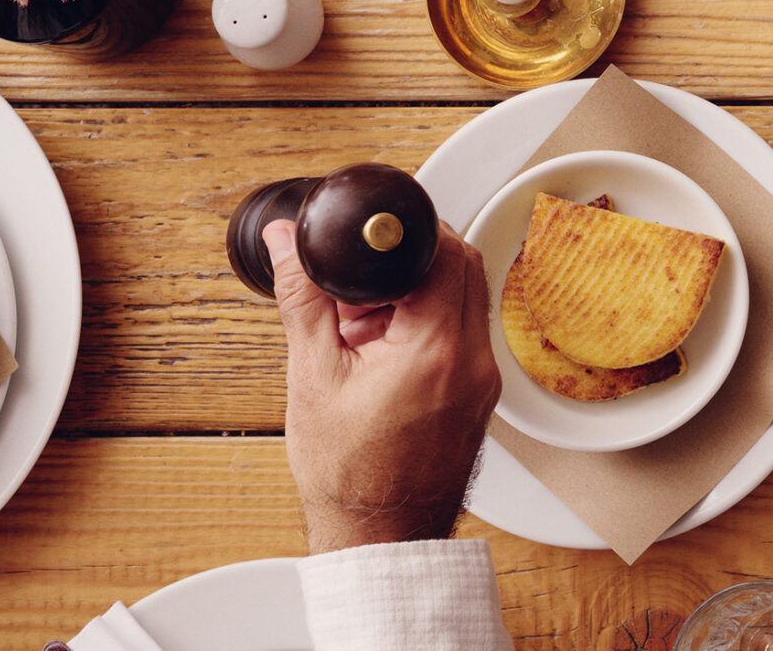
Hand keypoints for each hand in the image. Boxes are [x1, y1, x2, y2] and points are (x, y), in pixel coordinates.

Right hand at [266, 217, 500, 553]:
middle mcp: (476, 362)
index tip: (372, 243)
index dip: (407, 237)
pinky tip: (388, 350)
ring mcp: (485, 380)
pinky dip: (432, 325)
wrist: (379, 536)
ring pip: (467, 300)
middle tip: (365, 283)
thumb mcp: (313, 377)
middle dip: (414, 260)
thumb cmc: (348, 474)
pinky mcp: (482, 395)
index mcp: (437, 351)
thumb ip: (302, 299)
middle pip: (465, 268)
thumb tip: (287, 245)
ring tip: (370, 324)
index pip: (446, 254)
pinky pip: (467, 335)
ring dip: (422, 293)